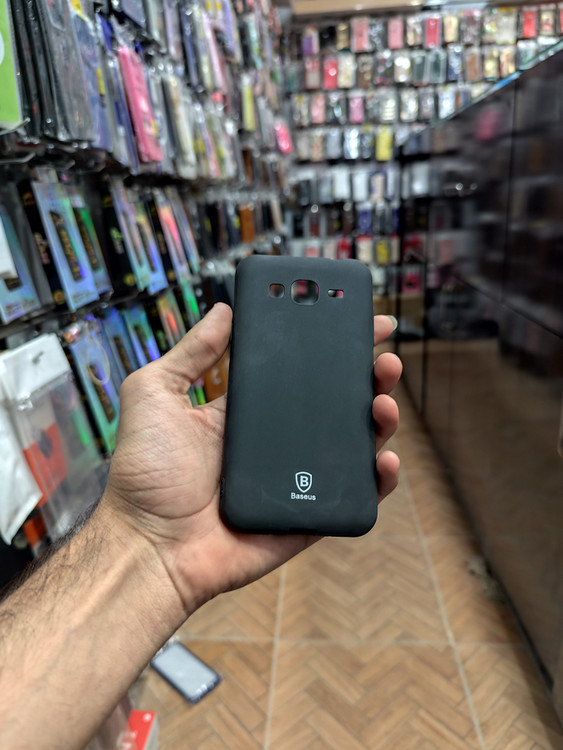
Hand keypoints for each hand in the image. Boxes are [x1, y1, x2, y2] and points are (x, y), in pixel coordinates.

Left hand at [102, 303, 401, 617]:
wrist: (148, 544)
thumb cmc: (145, 473)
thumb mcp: (156, 393)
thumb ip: (190, 352)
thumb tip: (223, 310)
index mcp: (249, 411)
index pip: (301, 371)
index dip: (332, 347)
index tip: (360, 321)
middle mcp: (278, 441)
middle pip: (337, 404)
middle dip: (368, 377)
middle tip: (384, 359)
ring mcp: (297, 478)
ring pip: (353, 445)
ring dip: (380, 419)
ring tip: (383, 400)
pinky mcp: (308, 516)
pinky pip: (352, 497)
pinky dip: (378, 480)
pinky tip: (385, 458)